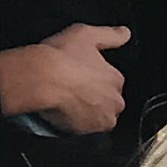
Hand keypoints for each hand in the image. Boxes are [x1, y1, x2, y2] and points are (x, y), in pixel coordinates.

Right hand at [0, 24, 129, 134]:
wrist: (40, 79)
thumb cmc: (62, 55)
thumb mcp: (86, 34)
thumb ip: (110, 35)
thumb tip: (126, 33)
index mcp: (117, 79)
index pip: (111, 82)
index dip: (94, 78)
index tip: (79, 75)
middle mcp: (115, 103)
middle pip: (106, 102)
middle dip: (94, 98)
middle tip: (72, 89)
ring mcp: (100, 121)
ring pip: (95, 117)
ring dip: (85, 112)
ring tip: (66, 101)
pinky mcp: (84, 134)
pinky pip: (81, 129)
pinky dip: (73, 123)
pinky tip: (61, 111)